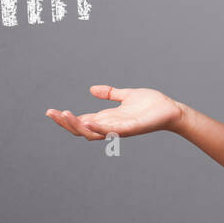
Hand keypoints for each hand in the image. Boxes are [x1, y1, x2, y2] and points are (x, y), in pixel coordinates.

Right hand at [46, 86, 182, 139]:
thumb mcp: (126, 95)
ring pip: (93, 133)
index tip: (51, 112)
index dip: (66, 118)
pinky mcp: (131, 128)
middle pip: (81, 129)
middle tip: (52, 114)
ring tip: (66, 115)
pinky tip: (90, 121)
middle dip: (65, 123)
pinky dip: (100, 128)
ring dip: (78, 125)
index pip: (81, 121)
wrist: (171, 110)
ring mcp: (120, 129)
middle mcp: (110, 126)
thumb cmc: (151, 105)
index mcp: (107, 119)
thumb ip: (110, 93)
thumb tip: (92, 89)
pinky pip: (112, 131)